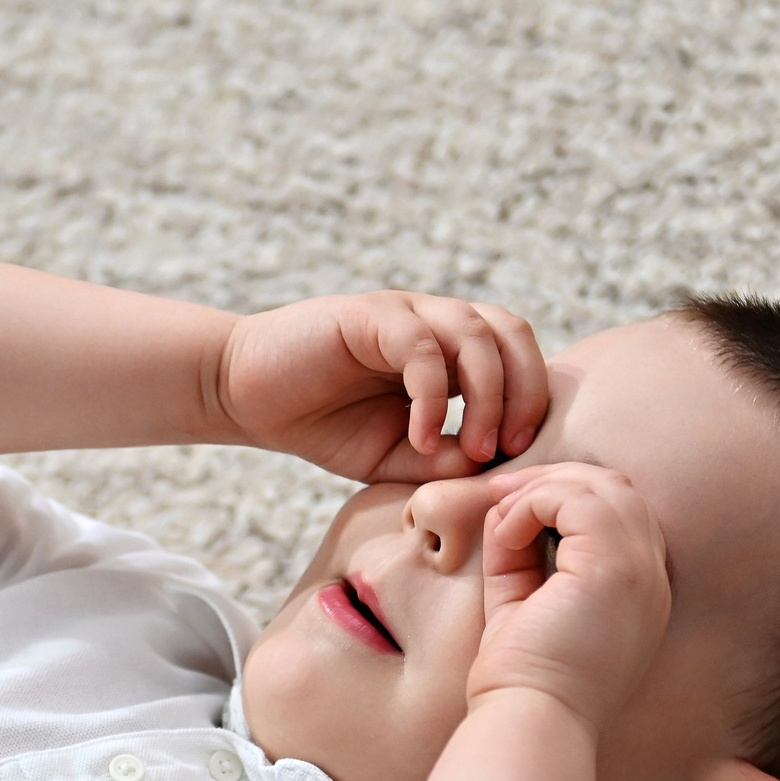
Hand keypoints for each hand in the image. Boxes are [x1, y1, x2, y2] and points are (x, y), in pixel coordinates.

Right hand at [214, 292, 551, 482]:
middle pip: (511, 332)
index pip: (517, 355)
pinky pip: (423, 347)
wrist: (247, 395)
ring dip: (488, 394)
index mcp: (450, 351)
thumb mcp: (394, 456)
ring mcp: (405, 313)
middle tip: (512, 447)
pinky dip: (433, 395)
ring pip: (476, 333)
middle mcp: (435, 323)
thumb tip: (493, 467)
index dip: (531, 399)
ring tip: (476, 448)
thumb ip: (443, 458)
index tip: (520, 454)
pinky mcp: (371, 315)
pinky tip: (420, 437)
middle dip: (524, 390)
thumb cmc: (322, 424)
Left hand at [467, 463, 671, 737]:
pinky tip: (506, 533)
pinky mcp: (616, 567)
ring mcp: (642, 570)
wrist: (532, 719)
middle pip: (617, 490)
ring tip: (501, 514)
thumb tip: (504, 506)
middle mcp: (652, 579)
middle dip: (555, 480)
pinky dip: (534, 503)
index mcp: (640, 593)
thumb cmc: (522, 677)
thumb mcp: (522, 600)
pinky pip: (576, 500)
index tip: (509, 506)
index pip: (618, 516)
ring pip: (601, 486)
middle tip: (500, 492)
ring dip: (541, 489)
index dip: (565, 498)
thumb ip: (519, 553)